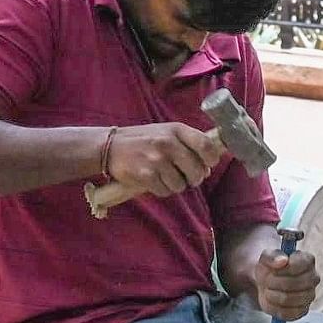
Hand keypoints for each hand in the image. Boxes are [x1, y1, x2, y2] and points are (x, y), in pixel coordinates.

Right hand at [98, 121, 224, 199]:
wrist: (110, 147)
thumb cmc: (143, 140)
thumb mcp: (166, 132)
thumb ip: (188, 144)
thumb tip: (208, 167)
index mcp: (176, 130)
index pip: (206, 145)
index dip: (212, 159)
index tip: (208, 164)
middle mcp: (168, 143)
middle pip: (197, 171)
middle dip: (195, 178)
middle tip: (187, 177)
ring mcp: (156, 160)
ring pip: (181, 185)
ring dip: (176, 185)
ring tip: (165, 176)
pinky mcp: (145, 175)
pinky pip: (165, 191)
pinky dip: (162, 190)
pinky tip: (154, 180)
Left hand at [239, 237, 315, 320]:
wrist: (267, 282)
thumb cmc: (270, 267)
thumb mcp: (265, 257)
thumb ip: (272, 256)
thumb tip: (283, 261)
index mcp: (307, 260)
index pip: (298, 265)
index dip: (281, 269)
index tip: (272, 269)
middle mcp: (314, 278)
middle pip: (294, 284)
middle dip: (274, 282)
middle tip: (265, 280)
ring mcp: (310, 296)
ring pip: (288, 299)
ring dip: (271, 295)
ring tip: (268, 289)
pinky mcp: (303, 311)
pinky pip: (287, 313)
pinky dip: (274, 308)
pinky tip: (271, 300)